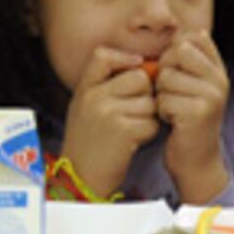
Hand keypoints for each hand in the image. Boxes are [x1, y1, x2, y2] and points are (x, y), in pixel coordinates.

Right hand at [60, 47, 159, 197]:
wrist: (80, 177)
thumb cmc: (87, 143)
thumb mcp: (84, 108)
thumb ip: (104, 87)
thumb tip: (142, 68)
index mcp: (84, 89)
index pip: (103, 55)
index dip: (125, 58)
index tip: (136, 66)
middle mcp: (94, 97)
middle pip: (138, 77)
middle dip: (146, 92)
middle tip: (138, 109)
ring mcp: (108, 113)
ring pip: (150, 101)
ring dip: (149, 116)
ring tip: (133, 128)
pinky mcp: (124, 131)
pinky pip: (152, 122)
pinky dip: (149, 133)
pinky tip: (135, 141)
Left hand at [155, 30, 230, 196]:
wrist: (196, 160)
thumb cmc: (187, 119)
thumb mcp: (194, 87)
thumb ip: (191, 62)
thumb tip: (189, 31)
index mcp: (218, 70)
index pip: (194, 36)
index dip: (174, 49)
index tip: (174, 69)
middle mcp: (219, 81)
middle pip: (178, 52)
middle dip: (164, 70)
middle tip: (170, 91)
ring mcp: (211, 96)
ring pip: (166, 77)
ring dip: (161, 94)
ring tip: (172, 108)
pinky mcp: (198, 113)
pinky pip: (164, 99)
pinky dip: (160, 111)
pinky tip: (172, 121)